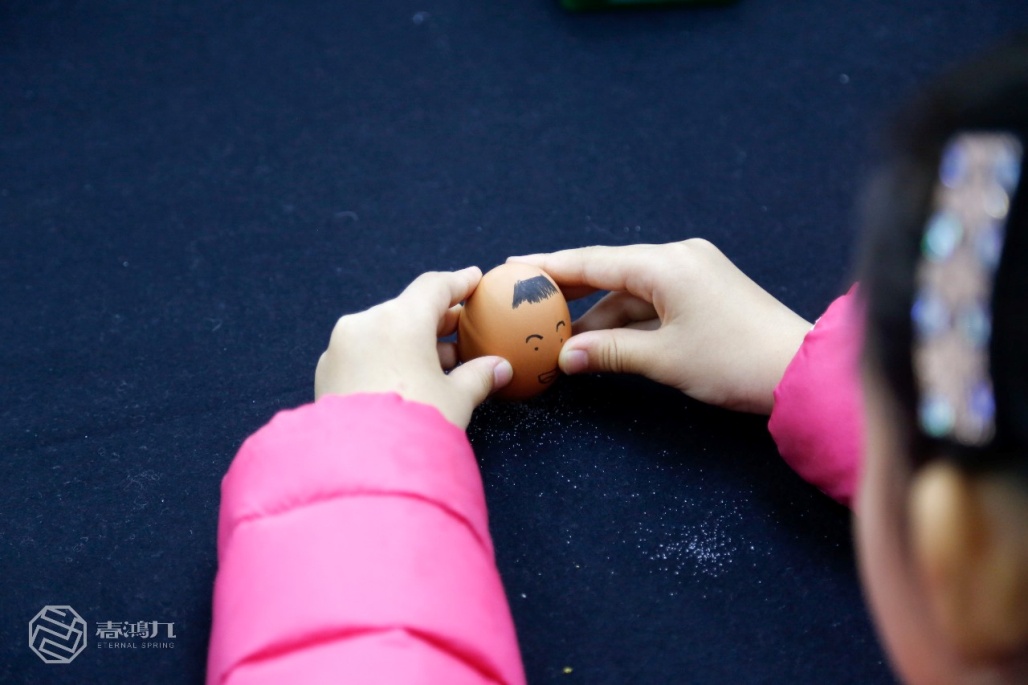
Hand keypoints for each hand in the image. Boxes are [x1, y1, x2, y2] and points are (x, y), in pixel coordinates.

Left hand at [314, 267, 512, 428]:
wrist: (362, 466)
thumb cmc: (416, 426)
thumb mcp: (456, 400)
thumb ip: (478, 376)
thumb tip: (499, 367)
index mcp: (401, 320)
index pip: (434, 287)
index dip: (459, 283)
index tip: (474, 279)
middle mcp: (366, 323)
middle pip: (407, 309)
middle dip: (436, 319)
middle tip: (460, 328)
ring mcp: (341, 346)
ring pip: (382, 331)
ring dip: (409, 340)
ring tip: (436, 362)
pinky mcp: (326, 370)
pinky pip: (362, 352)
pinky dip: (384, 357)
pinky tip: (402, 379)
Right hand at [508, 240, 811, 413]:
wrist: (799, 371)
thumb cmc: (734, 360)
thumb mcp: (664, 358)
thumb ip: (610, 352)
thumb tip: (566, 357)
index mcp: (667, 264)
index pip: (594, 262)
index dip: (550, 266)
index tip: (515, 266)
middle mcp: (679, 258)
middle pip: (609, 272)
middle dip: (570, 292)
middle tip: (528, 302)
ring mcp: (693, 273)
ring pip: (630, 291)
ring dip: (599, 316)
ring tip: (561, 339)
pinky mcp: (703, 291)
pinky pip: (651, 300)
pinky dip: (626, 320)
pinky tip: (601, 341)